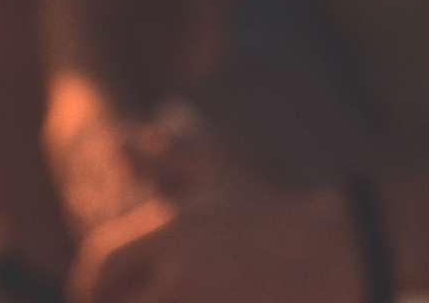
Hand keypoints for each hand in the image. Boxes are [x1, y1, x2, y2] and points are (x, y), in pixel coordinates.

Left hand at [74, 119, 363, 302]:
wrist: (339, 249)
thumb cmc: (276, 210)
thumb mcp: (218, 170)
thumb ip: (164, 157)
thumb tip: (116, 143)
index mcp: (167, 233)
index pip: (101, 264)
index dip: (89, 284)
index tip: (91, 295)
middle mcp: (179, 274)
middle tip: (121, 301)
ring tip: (164, 299)